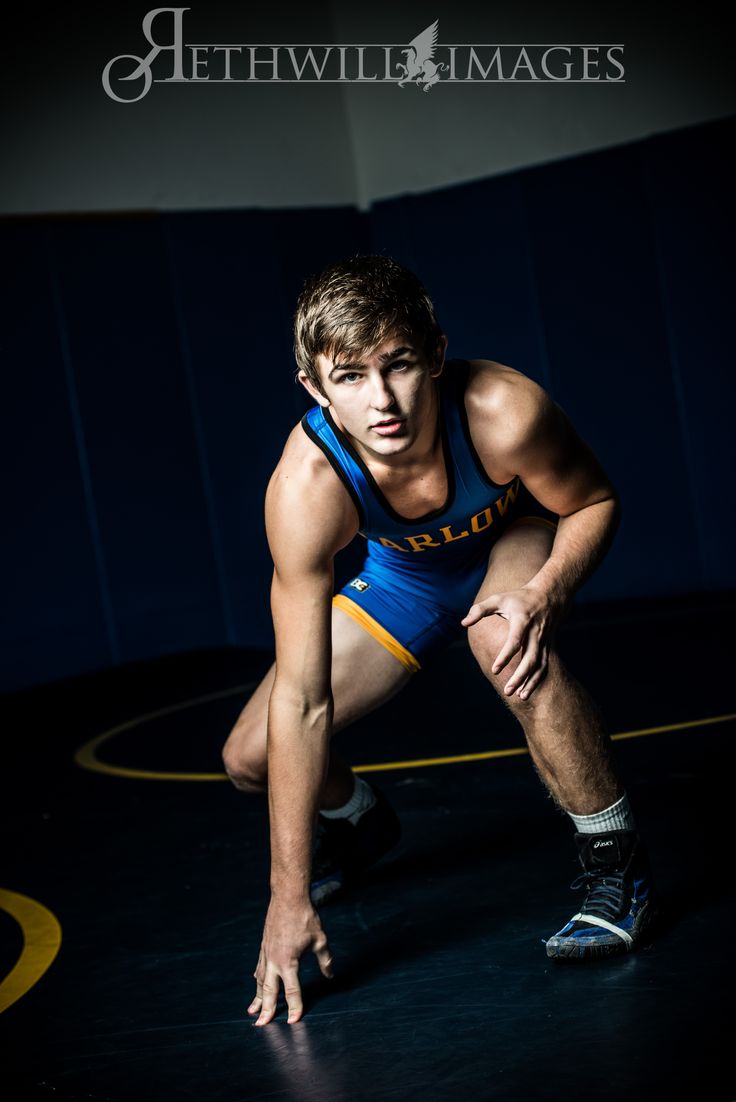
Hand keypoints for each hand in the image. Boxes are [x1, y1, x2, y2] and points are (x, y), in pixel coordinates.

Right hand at [249, 896, 332, 1025]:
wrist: (288, 897)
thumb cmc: (305, 917)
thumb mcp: (320, 940)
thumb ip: (325, 960)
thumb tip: (330, 975)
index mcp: (288, 962)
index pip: (292, 991)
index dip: (294, 1007)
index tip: (293, 1021)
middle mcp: (274, 960)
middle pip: (269, 990)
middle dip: (266, 1010)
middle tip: (261, 1026)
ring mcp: (267, 953)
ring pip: (261, 980)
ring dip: (257, 997)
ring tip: (252, 1011)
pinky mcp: (264, 945)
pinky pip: (260, 966)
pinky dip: (258, 977)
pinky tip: (256, 981)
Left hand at [461, 584, 560, 699]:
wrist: (548, 596)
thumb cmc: (518, 598)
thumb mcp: (498, 599)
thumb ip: (479, 610)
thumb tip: (463, 623)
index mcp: (522, 621)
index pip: (515, 641)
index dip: (506, 656)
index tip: (495, 670)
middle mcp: (535, 633)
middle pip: (531, 658)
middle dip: (520, 676)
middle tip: (507, 691)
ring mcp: (543, 641)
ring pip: (539, 665)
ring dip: (531, 682)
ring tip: (519, 697)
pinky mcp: (547, 647)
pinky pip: (544, 666)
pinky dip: (537, 680)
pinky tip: (525, 692)